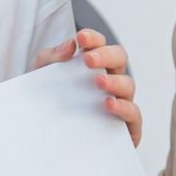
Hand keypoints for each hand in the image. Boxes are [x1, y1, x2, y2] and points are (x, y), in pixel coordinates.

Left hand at [33, 28, 140, 146]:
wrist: (42, 137)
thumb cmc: (48, 104)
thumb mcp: (42, 76)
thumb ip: (50, 58)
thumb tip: (69, 45)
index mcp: (92, 65)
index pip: (99, 45)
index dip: (94, 38)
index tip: (81, 37)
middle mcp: (109, 80)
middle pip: (119, 58)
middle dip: (106, 55)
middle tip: (88, 59)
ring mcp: (119, 101)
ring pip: (128, 85)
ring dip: (115, 81)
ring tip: (99, 82)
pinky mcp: (124, 126)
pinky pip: (134, 115)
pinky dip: (125, 108)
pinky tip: (109, 105)